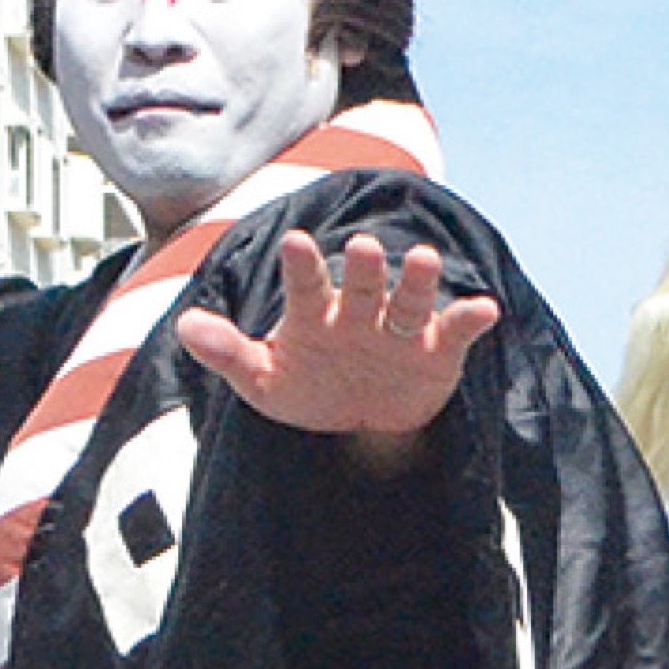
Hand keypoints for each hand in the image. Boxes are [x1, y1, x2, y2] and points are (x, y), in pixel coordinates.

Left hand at [177, 230, 499, 451]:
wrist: (358, 429)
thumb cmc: (307, 389)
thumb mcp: (263, 381)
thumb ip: (228, 353)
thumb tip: (183, 328)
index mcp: (316, 314)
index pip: (305, 287)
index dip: (301, 268)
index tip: (293, 240)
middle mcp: (360, 313)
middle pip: (362, 287)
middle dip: (363, 269)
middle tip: (361, 247)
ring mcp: (400, 330)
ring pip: (409, 301)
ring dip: (417, 281)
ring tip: (423, 258)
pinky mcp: (437, 351)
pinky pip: (455, 332)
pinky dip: (469, 319)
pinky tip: (484, 309)